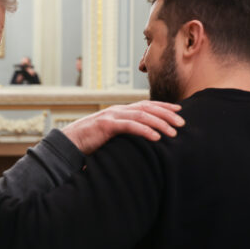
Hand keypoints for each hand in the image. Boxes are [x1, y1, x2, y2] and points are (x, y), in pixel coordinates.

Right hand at [61, 100, 183, 154]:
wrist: (67, 144)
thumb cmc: (88, 143)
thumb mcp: (110, 136)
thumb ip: (124, 135)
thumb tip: (140, 142)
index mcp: (119, 112)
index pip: (145, 105)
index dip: (163, 107)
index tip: (178, 111)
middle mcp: (117, 110)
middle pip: (147, 108)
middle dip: (167, 114)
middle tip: (182, 122)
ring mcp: (111, 116)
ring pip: (141, 115)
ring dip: (160, 123)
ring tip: (174, 132)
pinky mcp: (106, 125)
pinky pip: (130, 126)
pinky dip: (145, 131)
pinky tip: (156, 137)